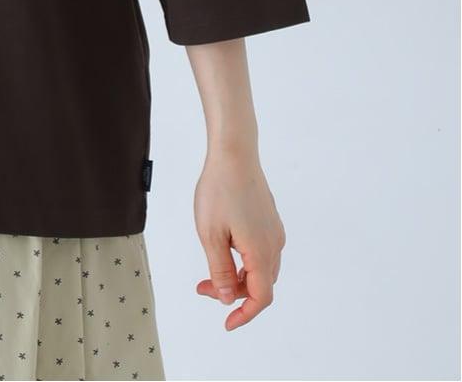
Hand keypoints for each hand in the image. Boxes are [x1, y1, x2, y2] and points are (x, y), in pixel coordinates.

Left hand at [193, 146, 285, 330]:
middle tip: (203, 287)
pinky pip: (260, 252)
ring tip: (210, 270)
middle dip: (233, 293)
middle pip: (260, 285)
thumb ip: (220, 270)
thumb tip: (228, 298)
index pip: (260, 298)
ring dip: (237, 277)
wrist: (234, 153)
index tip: (227, 323)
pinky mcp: (269, 221)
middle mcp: (273, 245)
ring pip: (260, 269)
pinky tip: (224, 250)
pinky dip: (243, 261)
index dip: (245, 315)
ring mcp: (273, 231)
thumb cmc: (219, 190)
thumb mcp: (210, 234)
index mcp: (260, 252)